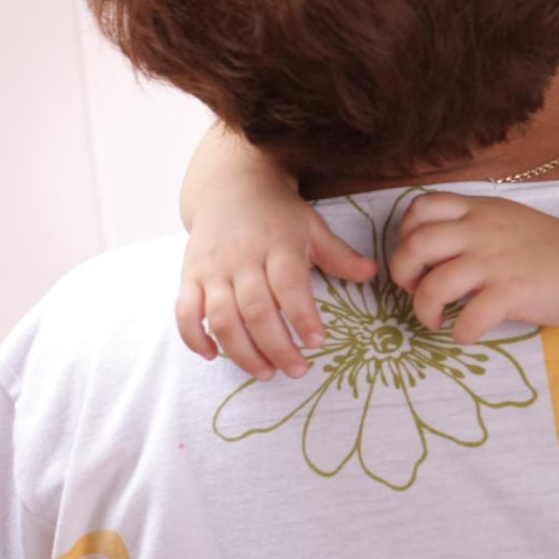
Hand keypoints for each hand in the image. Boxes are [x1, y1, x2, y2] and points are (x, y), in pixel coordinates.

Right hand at [175, 186, 377, 379]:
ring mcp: (212, 269)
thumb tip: (373, 273)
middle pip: (256, 309)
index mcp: (278, 245)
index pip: (289, 285)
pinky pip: (185, 312)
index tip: (317, 342)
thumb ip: (340, 255)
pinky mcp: (189, 276)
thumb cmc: (279, 214)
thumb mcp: (313, 227)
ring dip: (241, 351)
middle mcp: (242, 258)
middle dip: (276, 346)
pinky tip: (212, 356)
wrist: (230, 185)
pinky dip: (194, 337)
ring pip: (221, 317)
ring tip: (265, 373)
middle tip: (297, 370)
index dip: (302, 316)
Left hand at [390, 193, 558, 338]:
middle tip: (416, 290)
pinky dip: (460, 333)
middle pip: (415, 246)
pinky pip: (469, 318)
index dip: (405, 235)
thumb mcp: (506, 218)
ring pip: (434, 285)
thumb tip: (432, 250)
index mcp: (478, 211)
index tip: (419, 258)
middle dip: (403, 275)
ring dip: (424, 310)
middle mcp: (482, 231)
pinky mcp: (513, 293)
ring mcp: (497, 262)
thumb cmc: (549, 246)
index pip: (420, 209)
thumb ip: (471, 225)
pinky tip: (467, 334)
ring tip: (436, 320)